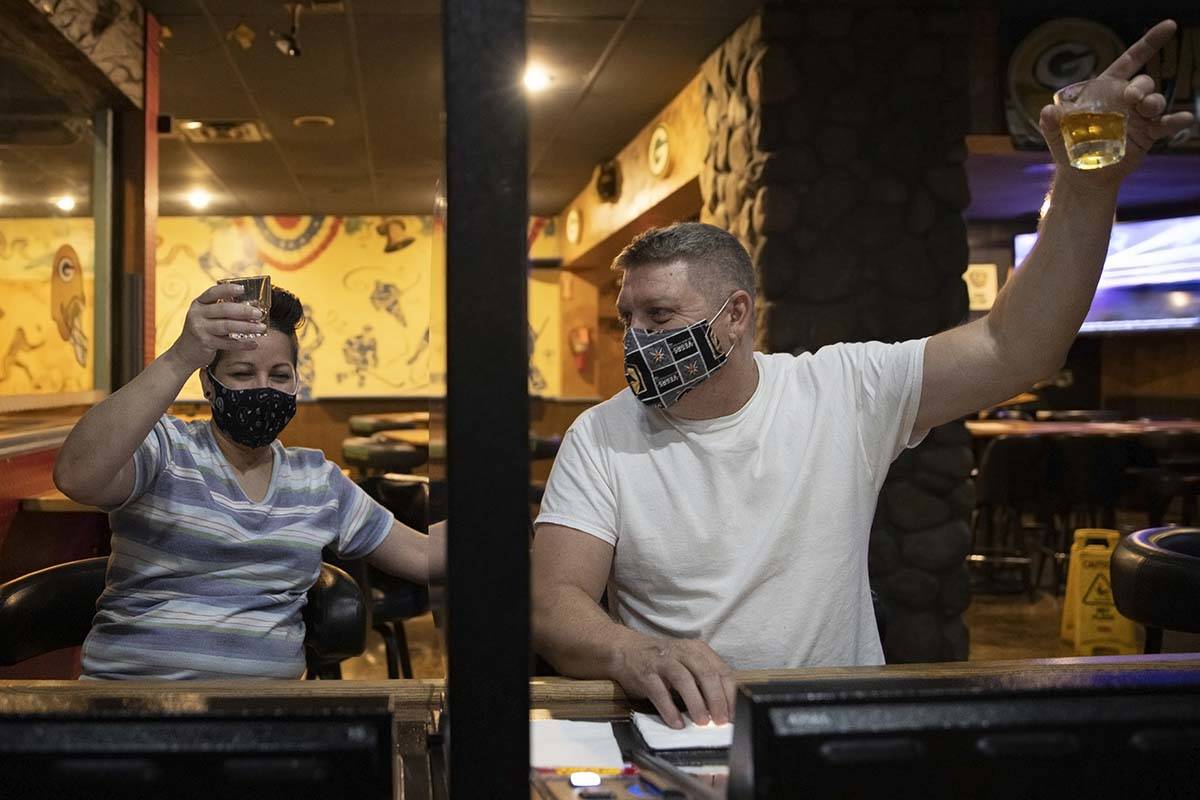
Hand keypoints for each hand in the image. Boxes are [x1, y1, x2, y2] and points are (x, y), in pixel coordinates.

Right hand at [166, 283, 266, 370]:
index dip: (227, 290)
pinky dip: (242, 344)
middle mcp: (197, 314)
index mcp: (199, 304)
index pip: (213, 292)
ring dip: (246, 327)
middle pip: (224, 309)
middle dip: (244, 311)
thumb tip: (251, 307)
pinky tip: (254, 344)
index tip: (242, 289)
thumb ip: (221, 310)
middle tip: (259, 313)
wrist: (184, 353)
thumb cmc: (202, 332)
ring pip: (227, 326)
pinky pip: (227, 343)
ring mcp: (199, 329)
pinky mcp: (205, 343)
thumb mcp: (206, 317)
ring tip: (261, 328)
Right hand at [611, 635, 735, 728]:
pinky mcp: (645, 672)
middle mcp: (682, 651)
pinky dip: (670, 709)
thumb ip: (704, 678)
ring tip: (702, 722)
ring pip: (684, 679)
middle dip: (716, 700)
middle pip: (706, 674)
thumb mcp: (686, 661)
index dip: (730, 694)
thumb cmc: (661, 660)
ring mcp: (662, 660)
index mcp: (697, 650)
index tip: (734, 714)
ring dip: (696, 703)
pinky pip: (659, 692)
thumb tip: (724, 707)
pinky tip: (677, 722)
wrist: (625, 649)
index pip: (721, 670)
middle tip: (721, 721)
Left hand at [1039, 19, 1194, 187]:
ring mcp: (1139, 117)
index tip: (1169, 27)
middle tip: (1132, 98)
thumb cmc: (1067, 147)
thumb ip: (1051, 121)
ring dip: (1155, 101)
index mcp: (1106, 89)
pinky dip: (1176, 121)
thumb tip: (1048, 111)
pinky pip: (1165, 125)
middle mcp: (1126, 99)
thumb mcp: (1054, 133)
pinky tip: (1185, 118)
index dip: (1149, 43)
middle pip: (1143, 82)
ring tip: (1147, 109)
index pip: (1130, 61)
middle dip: (1141, 86)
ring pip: (1155, 101)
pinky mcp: (1147, 135)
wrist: (1081, 175)